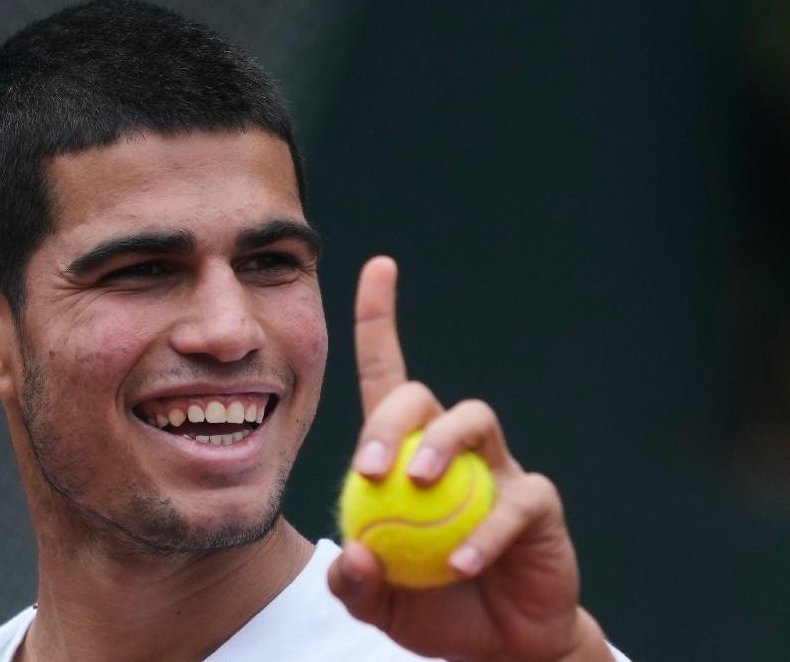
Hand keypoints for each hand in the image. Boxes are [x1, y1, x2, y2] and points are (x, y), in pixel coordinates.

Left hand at [326, 256, 612, 661]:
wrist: (497, 645)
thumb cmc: (432, 604)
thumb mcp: (376, 600)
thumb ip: (352, 582)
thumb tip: (353, 555)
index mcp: (406, 456)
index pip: (388, 375)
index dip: (380, 320)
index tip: (378, 266)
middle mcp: (453, 450)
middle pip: (423, 398)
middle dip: (390, 420)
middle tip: (369, 469)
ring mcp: (498, 470)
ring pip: (476, 420)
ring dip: (442, 446)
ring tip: (419, 484)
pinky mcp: (537, 504)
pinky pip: (516, 500)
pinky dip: (485, 532)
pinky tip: (460, 562)